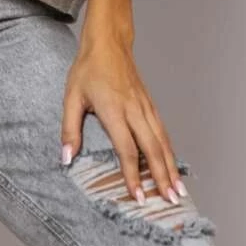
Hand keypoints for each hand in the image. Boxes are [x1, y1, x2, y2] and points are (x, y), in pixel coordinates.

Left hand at [60, 34, 185, 205]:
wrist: (109, 43)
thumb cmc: (88, 69)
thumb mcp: (71, 97)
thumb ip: (69, 129)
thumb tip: (66, 158)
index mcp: (114, 110)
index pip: (127, 149)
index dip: (133, 175)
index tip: (138, 197)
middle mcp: (134, 110)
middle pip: (152, 149)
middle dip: (161, 177)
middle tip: (170, 202)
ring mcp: (145, 107)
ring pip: (162, 142)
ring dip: (171, 168)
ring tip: (179, 191)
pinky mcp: (150, 105)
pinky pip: (163, 132)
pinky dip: (171, 151)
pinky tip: (174, 166)